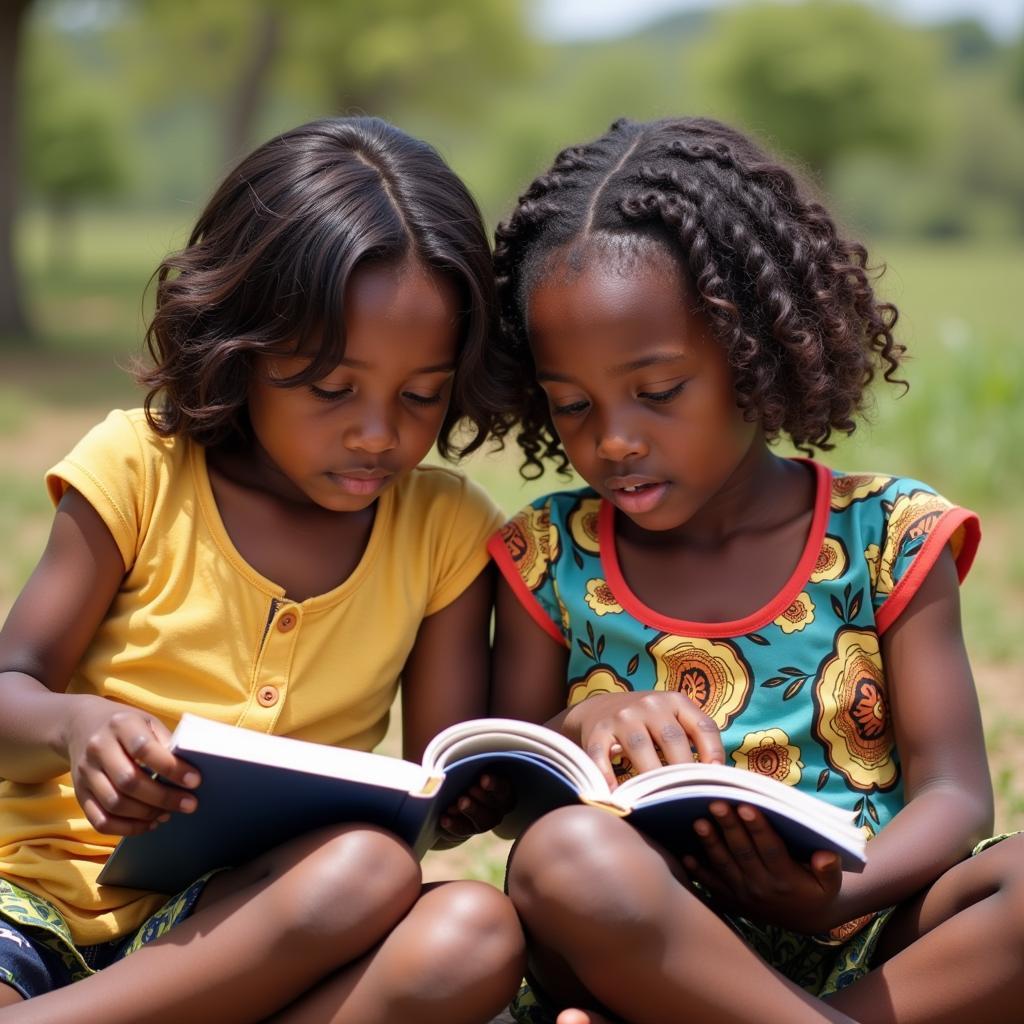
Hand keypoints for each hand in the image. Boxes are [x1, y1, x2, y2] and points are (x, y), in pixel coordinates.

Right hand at [65, 700, 201, 835]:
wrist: (82, 725)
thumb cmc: (126, 725)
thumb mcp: (147, 721)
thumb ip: (166, 741)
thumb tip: (188, 769)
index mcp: (120, 725)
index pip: (144, 749)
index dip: (171, 768)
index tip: (195, 780)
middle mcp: (98, 748)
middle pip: (129, 781)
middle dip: (163, 798)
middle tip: (189, 804)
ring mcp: (85, 773)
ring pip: (115, 804)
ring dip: (146, 815)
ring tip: (168, 813)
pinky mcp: (80, 794)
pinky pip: (100, 821)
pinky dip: (126, 829)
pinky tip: (148, 823)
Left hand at [437, 772, 514, 845]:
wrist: (462, 794)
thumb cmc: (471, 773)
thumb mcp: (475, 769)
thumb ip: (471, 766)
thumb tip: (459, 757)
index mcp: (504, 790)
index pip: (503, 788)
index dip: (494, 784)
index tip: (483, 778)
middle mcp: (498, 808)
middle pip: (494, 806)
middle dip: (481, 797)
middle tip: (470, 789)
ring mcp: (484, 822)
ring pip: (482, 822)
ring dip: (470, 812)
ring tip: (456, 805)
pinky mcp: (468, 830)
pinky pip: (463, 831)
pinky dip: (453, 825)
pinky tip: (444, 819)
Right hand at [562, 691, 723, 787]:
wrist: (599, 708)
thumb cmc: (648, 722)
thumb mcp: (673, 720)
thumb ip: (695, 740)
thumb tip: (719, 778)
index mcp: (675, 701)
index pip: (703, 726)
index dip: (714, 752)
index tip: (717, 779)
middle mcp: (650, 704)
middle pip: (672, 738)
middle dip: (682, 771)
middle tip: (689, 798)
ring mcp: (622, 715)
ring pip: (639, 746)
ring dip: (649, 776)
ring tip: (656, 802)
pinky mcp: (598, 729)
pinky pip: (602, 754)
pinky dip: (607, 775)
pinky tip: (615, 796)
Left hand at [683, 802, 843, 933]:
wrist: (804, 919)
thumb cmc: (817, 889)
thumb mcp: (831, 883)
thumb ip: (829, 868)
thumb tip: (824, 855)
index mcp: (787, 878)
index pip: (771, 850)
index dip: (759, 828)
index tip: (748, 806)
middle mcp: (762, 887)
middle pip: (743, 853)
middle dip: (729, 827)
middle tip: (717, 802)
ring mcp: (743, 894)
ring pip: (724, 865)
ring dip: (710, 844)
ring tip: (699, 822)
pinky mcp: (731, 898)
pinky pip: (712, 884)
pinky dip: (698, 871)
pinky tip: (685, 855)